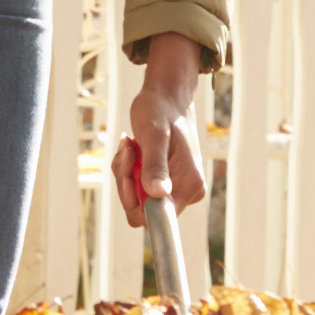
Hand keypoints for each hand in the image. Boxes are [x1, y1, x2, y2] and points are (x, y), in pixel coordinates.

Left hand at [113, 31, 209, 220]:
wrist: (166, 97)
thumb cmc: (160, 110)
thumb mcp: (154, 135)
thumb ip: (155, 166)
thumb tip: (157, 195)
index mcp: (189, 184)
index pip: (156, 217)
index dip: (134, 201)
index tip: (130, 172)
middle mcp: (187, 191)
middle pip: (142, 209)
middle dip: (127, 181)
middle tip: (128, 151)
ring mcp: (176, 188)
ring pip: (136, 199)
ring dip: (126, 172)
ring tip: (131, 145)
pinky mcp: (165, 182)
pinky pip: (137, 189)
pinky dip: (128, 170)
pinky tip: (133, 148)